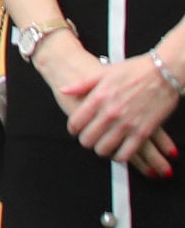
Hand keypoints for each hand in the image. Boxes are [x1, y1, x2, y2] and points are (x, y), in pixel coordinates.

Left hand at [62, 52, 181, 174]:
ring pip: (104, 149)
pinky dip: (120, 156)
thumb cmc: (134, 70)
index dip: (73, 129)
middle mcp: (110, 113)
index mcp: (98, 98)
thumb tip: (64, 90)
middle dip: (85, 141)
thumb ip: (82, 84)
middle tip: (88, 139)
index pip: (76, 122)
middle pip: (88, 139)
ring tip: (102, 146)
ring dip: (101, 150)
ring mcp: (126, 124)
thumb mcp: (103, 72)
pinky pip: (126, 154)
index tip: (75, 130)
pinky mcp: (143, 133)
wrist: (162, 73)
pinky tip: (118, 152)